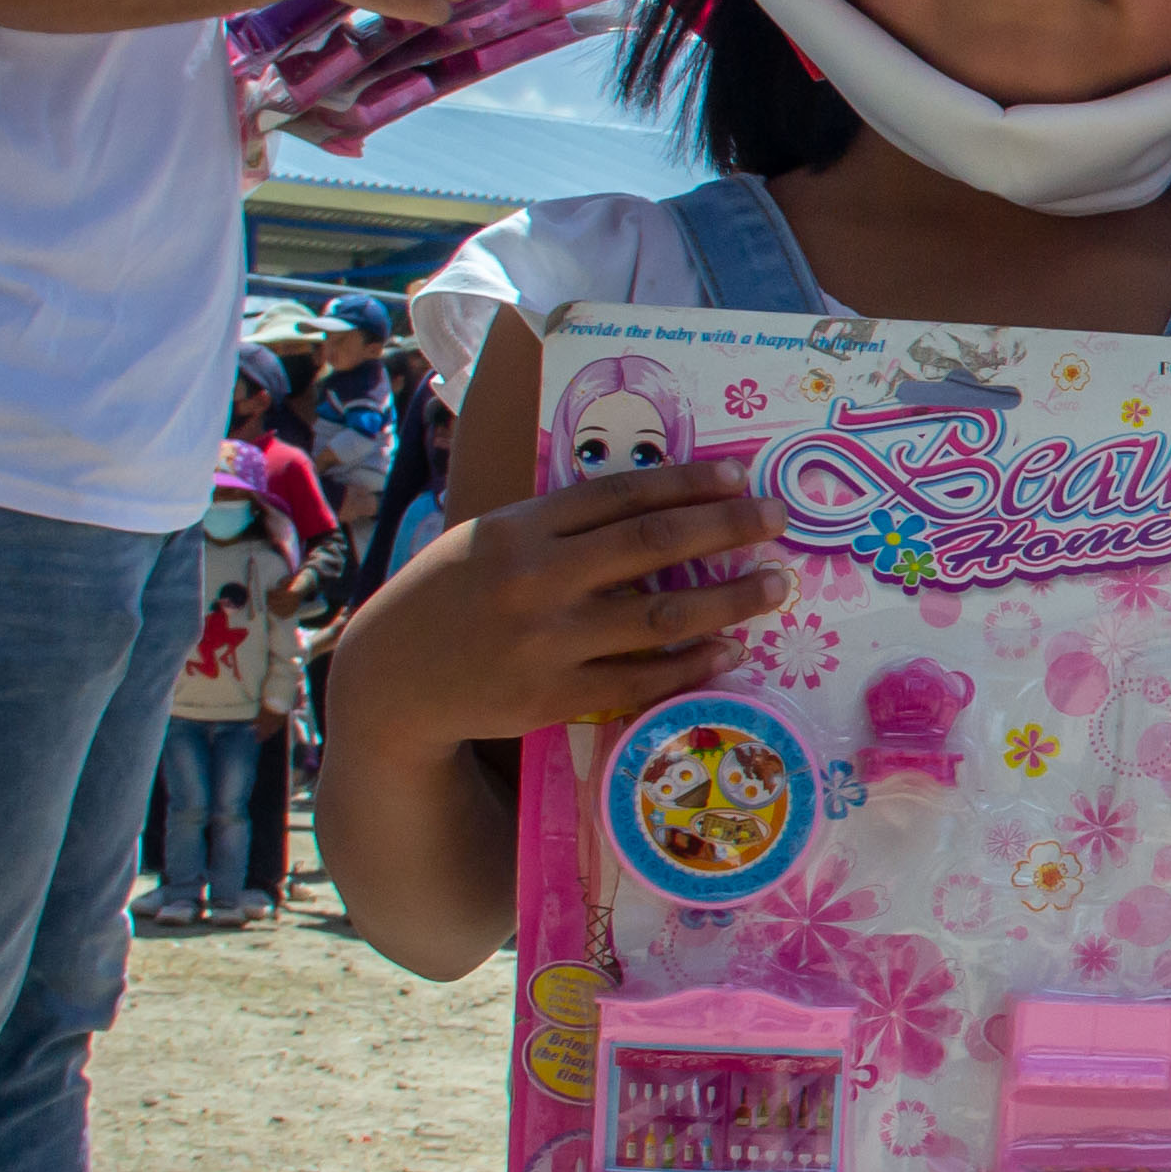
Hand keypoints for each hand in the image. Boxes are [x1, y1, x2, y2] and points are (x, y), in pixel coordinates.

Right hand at [333, 454, 783, 754]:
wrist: (391, 678)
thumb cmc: (450, 596)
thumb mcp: (489, 537)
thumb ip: (559, 524)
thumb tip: (654, 502)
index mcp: (520, 528)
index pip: (621, 493)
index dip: (688, 480)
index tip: (740, 473)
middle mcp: (536, 579)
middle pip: (654, 543)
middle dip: (728, 526)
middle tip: (779, 517)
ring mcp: (547, 642)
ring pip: (661, 614)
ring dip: (731, 599)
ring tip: (776, 585)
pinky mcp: (552, 697)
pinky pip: (641, 679)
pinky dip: (693, 663)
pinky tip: (730, 649)